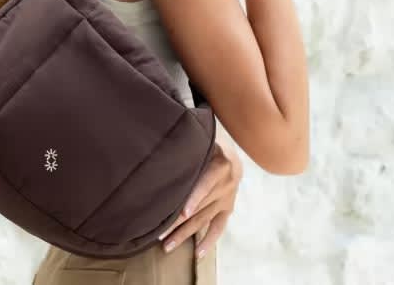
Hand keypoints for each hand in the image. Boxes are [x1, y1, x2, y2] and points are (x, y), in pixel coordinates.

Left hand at [157, 137, 242, 257]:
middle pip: (198, 207)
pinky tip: (198, 254)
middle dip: (178, 222)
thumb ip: (191, 147)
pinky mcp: (227, 209)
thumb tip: (168, 144)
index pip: (204, 185)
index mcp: (220, 166)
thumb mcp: (204, 140)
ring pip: (203, 220)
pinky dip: (209, 241)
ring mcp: (227, 200)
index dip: (193, 199)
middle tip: (160, 233)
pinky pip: (218, 227)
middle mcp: (225, 186)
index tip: (182, 211)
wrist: (234, 153)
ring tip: (168, 245)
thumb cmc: (212, 142)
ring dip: (185, 233)